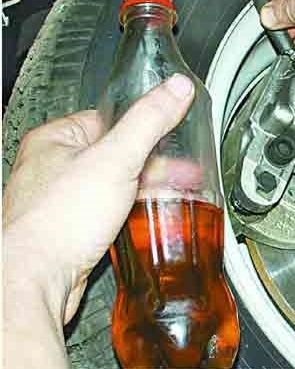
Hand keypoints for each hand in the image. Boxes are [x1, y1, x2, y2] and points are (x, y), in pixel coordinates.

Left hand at [3, 74, 194, 330]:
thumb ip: (149, 120)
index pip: (110, 119)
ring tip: (176, 196)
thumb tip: (176, 87)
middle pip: (117, 155)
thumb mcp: (117, 158)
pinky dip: (130, 213)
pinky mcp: (70, 229)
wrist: (35, 281)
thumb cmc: (59, 221)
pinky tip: (149, 219)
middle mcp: (54, 168)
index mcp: (56, 140)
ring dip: (145, 191)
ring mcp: (61, 200)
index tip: (173, 136)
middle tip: (184, 173)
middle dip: (154, 166)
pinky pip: (107, 213)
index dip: (145, 129)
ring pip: (114, 186)